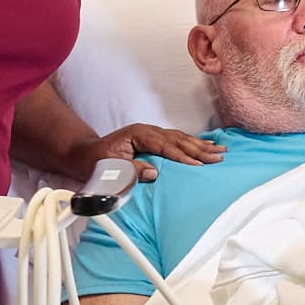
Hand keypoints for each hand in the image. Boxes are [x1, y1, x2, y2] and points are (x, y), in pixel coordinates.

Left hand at [67, 123, 223, 183]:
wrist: (84, 154)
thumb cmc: (95, 163)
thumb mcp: (110, 169)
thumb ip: (131, 170)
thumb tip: (153, 172)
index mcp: (137, 134)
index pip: (165, 145)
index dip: (182, 156)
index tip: (198, 165)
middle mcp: (147, 131)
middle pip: (178, 140)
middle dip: (200, 149)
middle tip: (218, 157)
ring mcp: (152, 134)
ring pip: (181, 139)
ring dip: (201, 146)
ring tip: (220, 151)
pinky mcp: (154, 140)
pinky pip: (178, 141)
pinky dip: (193, 145)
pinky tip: (206, 147)